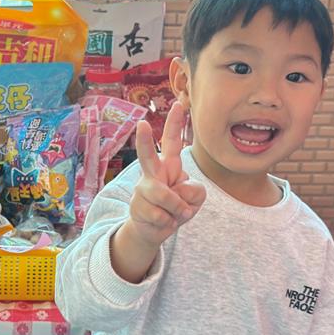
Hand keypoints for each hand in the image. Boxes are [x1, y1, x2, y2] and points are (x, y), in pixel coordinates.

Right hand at [124, 102, 205, 249]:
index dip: (176, 123)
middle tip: (141, 124)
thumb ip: (194, 190)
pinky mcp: (137, 206)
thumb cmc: (177, 207)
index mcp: (168, 165)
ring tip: (175, 215)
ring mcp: (143, 189)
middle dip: (144, 140)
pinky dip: (169, 223)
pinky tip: (163, 221)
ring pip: (166, 197)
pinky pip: (163, 216)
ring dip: (178, 210)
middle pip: (147, 155)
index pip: (172, 141)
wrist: (153, 229)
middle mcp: (152, 172)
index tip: (178, 104)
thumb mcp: (196, 197)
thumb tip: (175, 193)